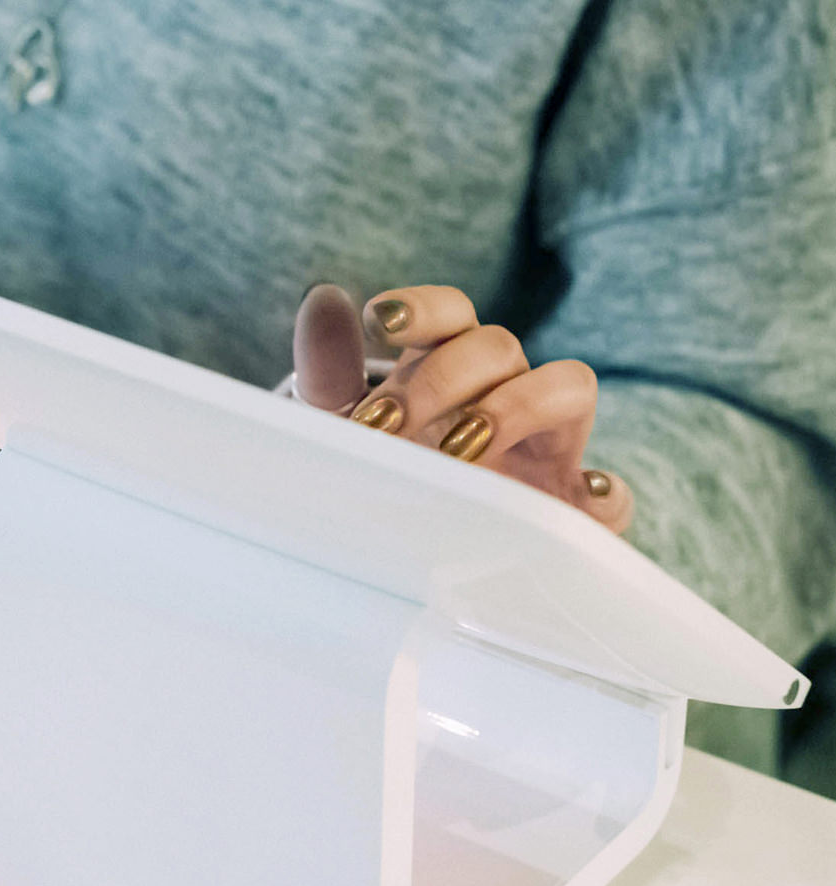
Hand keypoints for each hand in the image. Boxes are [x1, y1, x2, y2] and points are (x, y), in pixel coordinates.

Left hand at [293, 285, 632, 531]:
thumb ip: (330, 370)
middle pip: (498, 347)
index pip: (451, 313)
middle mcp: (504, 389)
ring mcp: (546, 444)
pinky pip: (614, 496)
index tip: (378, 322)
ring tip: (461, 447)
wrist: (413, 535)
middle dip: (440, 380)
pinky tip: (589, 493)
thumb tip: (322, 298)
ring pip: (568, 387)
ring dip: (519, 407)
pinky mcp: (569, 505)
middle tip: (386, 426)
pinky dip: (609, 493)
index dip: (421, 308)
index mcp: (447, 362)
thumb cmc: (385, 462)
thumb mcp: (344, 424)